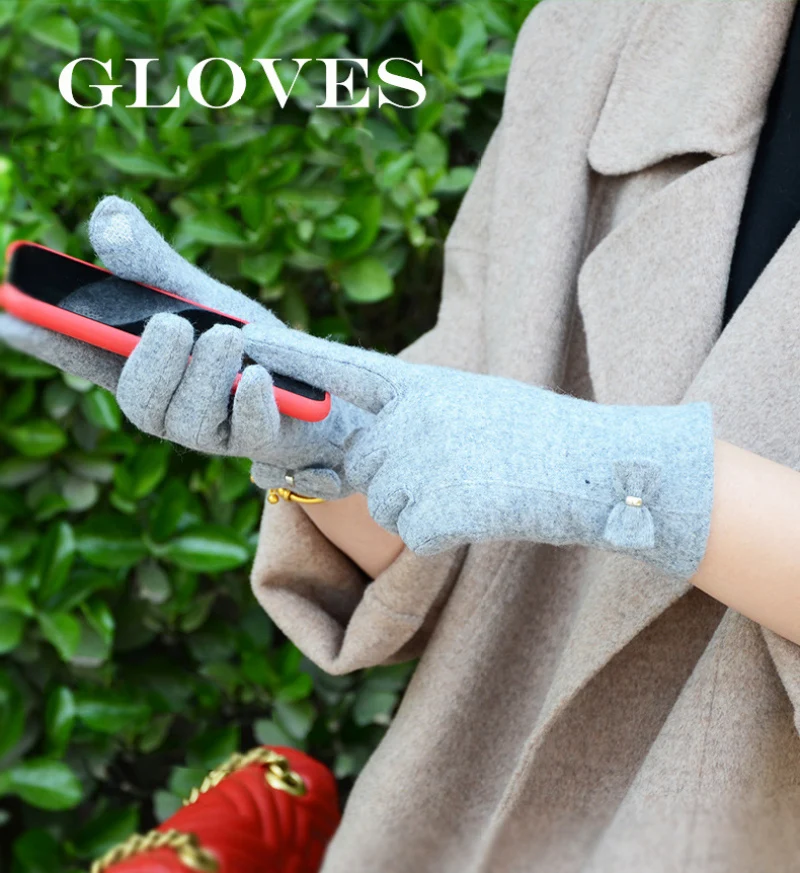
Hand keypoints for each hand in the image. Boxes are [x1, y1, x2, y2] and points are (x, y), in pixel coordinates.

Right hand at [0, 197, 368, 498]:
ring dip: (205, 375)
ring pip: (185, 419)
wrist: (320, 386)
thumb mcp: (205, 298)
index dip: (50, 339)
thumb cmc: (252, 346)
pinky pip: (244, 430)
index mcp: (147, 369)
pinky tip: (259, 376)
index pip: (87, 357)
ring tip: (229, 336)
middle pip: (135, 400)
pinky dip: (250, 401)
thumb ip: (155, 268)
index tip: (12, 315)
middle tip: (175, 324)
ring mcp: (210, 431)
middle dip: (151, 363)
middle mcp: (168, 407)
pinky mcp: (254, 442)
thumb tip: (106, 213)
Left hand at [243, 324, 715, 578]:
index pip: (345, 368)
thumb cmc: (542, 439)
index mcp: (424, 384)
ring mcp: (424, 459)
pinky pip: (412, 533)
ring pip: (385, 504)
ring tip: (479, 490)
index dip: (293, 358)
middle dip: (394, 479)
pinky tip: (484, 513)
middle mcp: (414, 415)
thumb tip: (370, 443)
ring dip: (424, 509)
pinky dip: (443, 535)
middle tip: (457, 473)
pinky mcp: (438, 508)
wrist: (601, 470)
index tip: (244, 342)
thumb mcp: (474, 405)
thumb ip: (415, 415)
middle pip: (362, 463)